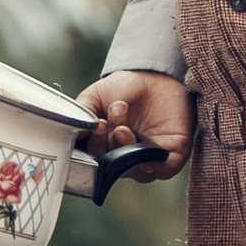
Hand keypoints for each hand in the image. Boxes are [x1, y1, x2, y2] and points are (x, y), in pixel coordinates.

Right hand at [74, 70, 191, 181]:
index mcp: (105, 147)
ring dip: (126, 151)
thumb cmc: (120, 88)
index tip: (96, 125)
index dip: (94, 146)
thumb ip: (81, 115)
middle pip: (114, 166)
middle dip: (109, 145)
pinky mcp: (172, 152)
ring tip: (123, 128)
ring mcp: (148, 157)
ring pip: (136, 170)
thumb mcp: (93, 97)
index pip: (96, 158)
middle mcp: (125, 156)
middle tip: (107, 122)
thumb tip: (73, 136)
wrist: (152, 74)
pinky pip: (165, 170)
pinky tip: (148, 159)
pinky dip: (157, 168)